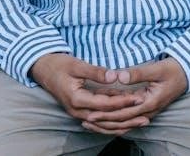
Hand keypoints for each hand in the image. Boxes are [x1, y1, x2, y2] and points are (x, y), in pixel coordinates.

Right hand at [30, 53, 144, 124]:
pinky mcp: (81, 112)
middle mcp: (77, 111)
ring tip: (140, 122)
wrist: (43, 69)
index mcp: (76, 99)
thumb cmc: (59, 65)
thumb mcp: (77, 65)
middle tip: (146, 114)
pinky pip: (99, 122)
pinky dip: (113, 123)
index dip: (122, 101)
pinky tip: (126, 124)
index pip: (105, 104)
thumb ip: (96, 72)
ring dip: (122, 124)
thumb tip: (115, 76)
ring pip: (103, 124)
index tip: (138, 97)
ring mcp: (78, 114)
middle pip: (106, 118)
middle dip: (126, 117)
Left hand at [81, 57, 187, 134]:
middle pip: (122, 122)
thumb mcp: (157, 69)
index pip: (124, 113)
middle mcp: (147, 111)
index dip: (107, 114)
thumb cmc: (172, 70)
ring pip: (124, 123)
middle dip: (103, 123)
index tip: (91, 113)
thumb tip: (119, 76)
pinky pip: (128, 118)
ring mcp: (146, 111)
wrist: (186, 73)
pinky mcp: (145, 108)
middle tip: (85, 120)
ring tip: (90, 123)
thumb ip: (138, 73)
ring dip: (107, 125)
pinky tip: (103, 118)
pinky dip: (115, 120)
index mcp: (149, 103)